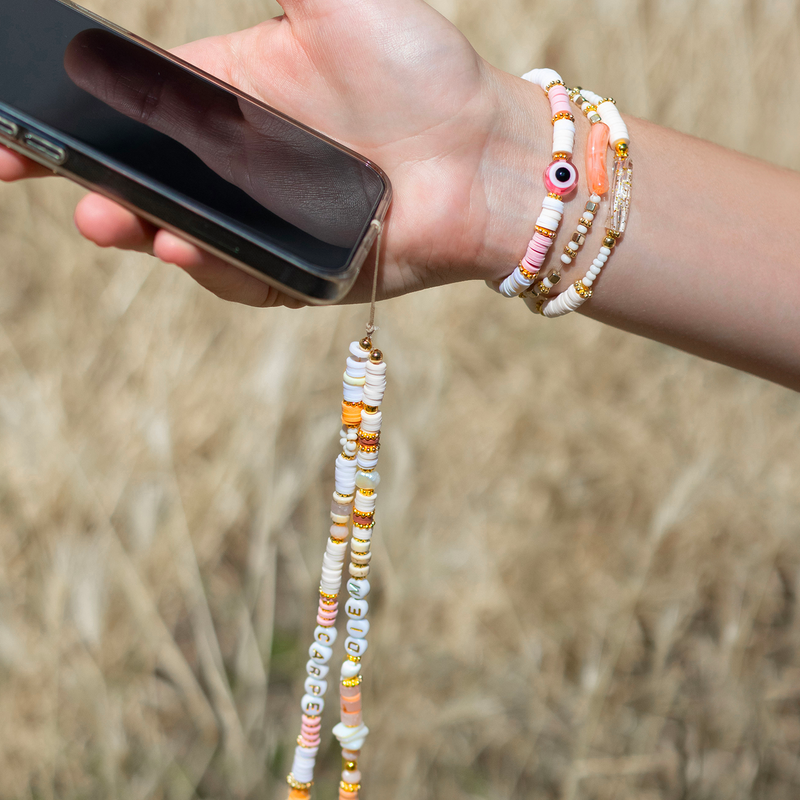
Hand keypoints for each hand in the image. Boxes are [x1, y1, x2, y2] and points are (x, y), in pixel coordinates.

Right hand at [0, 0, 548, 306]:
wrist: (489, 155)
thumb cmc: (424, 72)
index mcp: (230, 99)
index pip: (129, 113)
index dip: (68, 121)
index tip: (13, 132)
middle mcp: (241, 167)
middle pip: (148, 184)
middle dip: (94, 188)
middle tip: (61, 186)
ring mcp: (268, 224)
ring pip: (187, 239)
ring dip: (147, 236)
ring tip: (124, 222)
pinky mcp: (300, 273)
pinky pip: (246, 279)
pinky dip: (218, 271)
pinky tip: (195, 252)